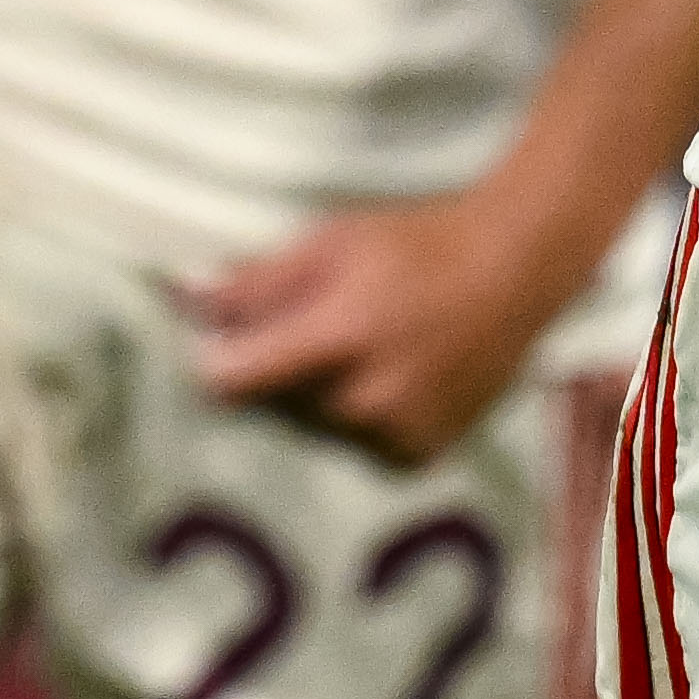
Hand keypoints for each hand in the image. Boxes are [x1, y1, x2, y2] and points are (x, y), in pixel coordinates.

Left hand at [185, 176, 603, 469]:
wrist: (512, 274)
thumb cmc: (416, 247)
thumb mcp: (330, 242)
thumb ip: (256, 280)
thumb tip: (187, 296)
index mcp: (341, 338)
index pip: (235, 381)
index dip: (218, 360)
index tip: (220, 342)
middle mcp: (368, 399)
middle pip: (272, 403)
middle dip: (274, 368)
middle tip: (315, 324)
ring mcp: (396, 434)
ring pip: (312, 427)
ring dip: (314, 395)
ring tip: (360, 345)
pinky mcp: (417, 455)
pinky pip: (354, 446)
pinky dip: (355, 417)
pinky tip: (385, 375)